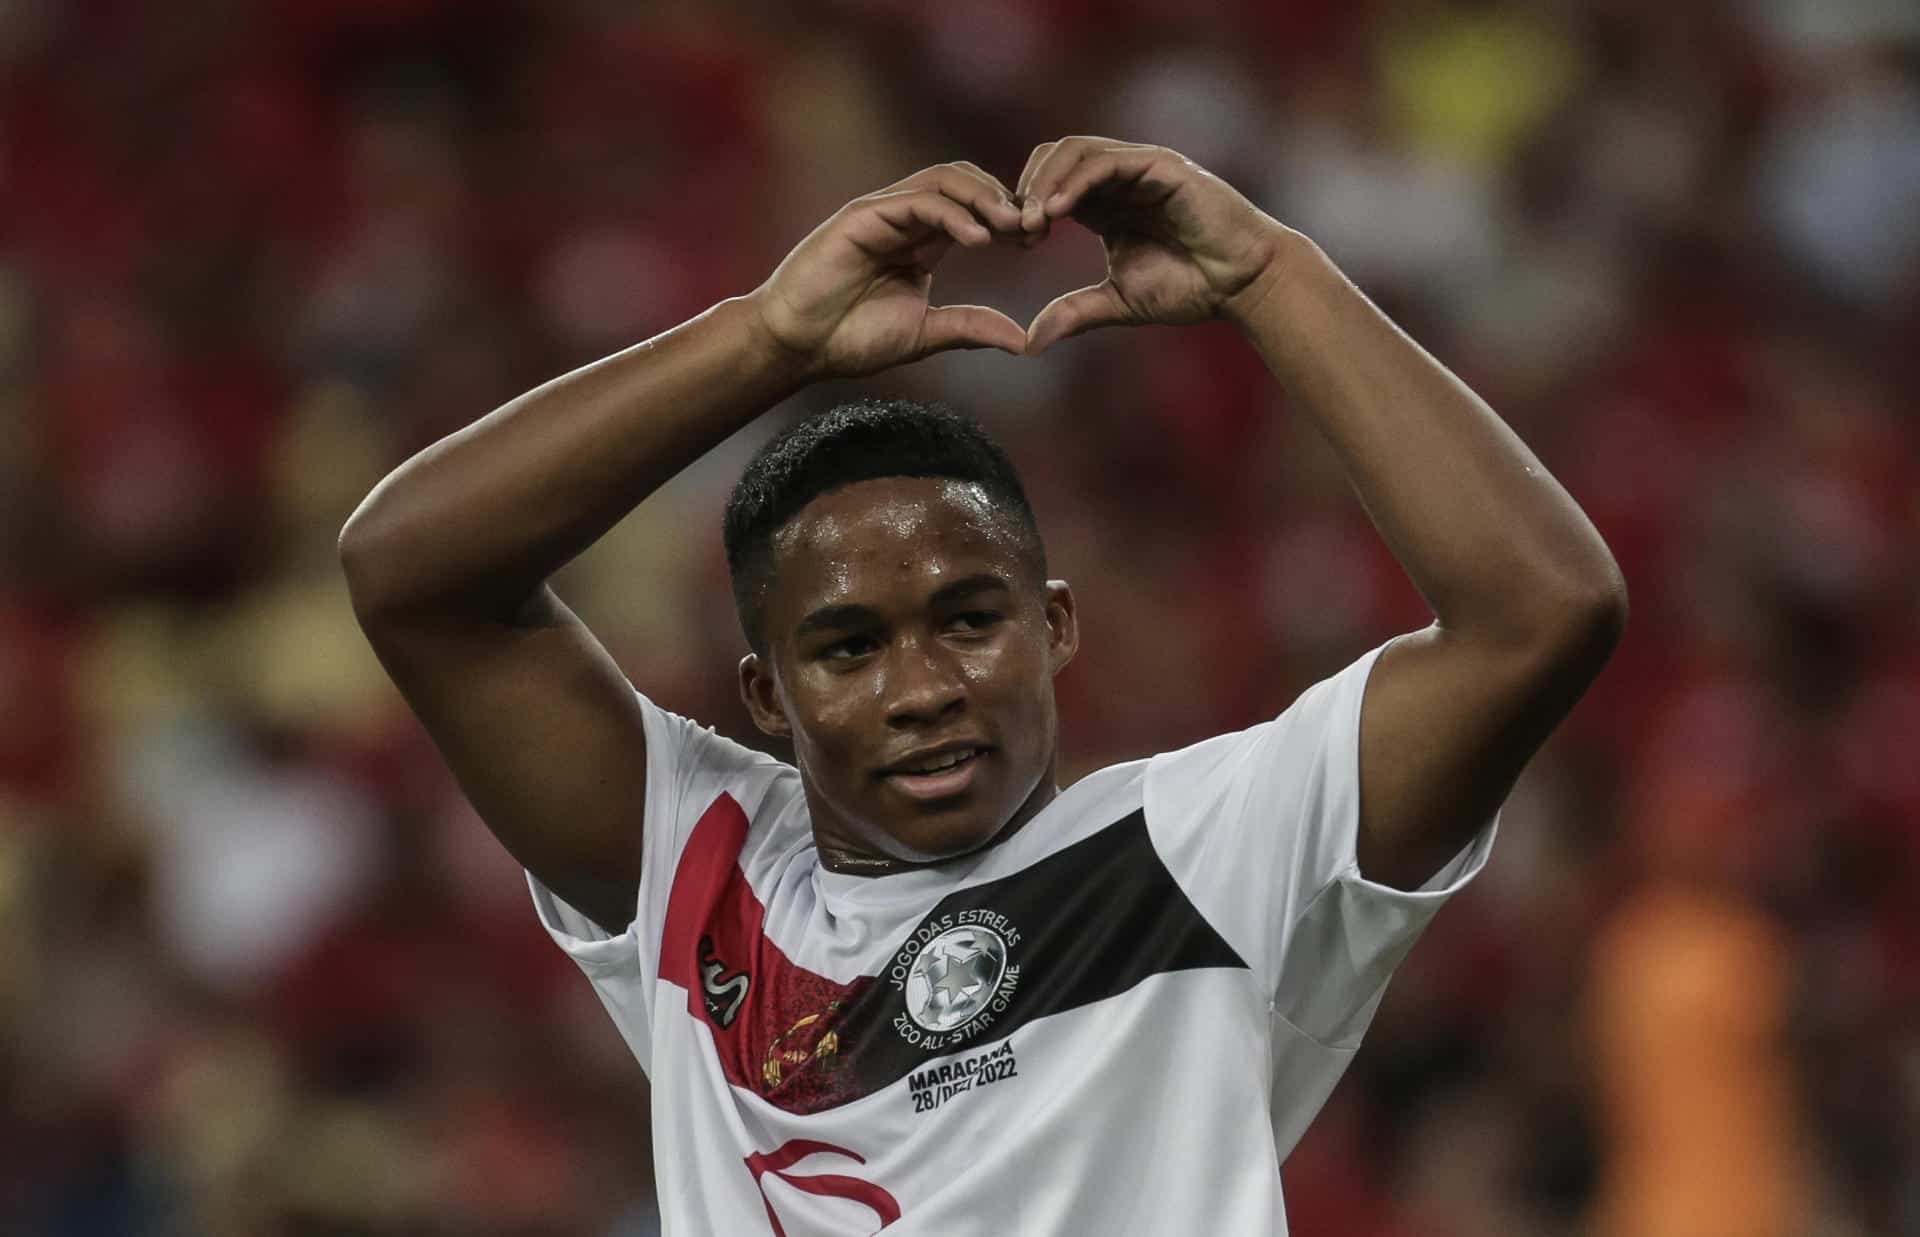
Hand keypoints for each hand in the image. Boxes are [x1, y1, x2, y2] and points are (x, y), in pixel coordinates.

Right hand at [748, 164, 1027, 378]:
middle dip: (1005, 200)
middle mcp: (906, 218)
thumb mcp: (925, 333)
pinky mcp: (863, 217)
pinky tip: (977, 239)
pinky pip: (916, 200)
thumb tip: (1024, 340)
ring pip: (945, 180)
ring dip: (984, 198)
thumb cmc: (851, 338)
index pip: (977, 208)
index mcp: (923, 240)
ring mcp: (884, 212)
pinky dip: (951, 214)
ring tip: (1012, 227)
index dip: (1011, 217)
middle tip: (1034, 229)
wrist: (799, 346)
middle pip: (967, 181)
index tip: (1038, 241)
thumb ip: (970, 327)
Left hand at [1015, 138, 1290, 352]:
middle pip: (1051, 157)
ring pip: (1073, 151)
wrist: (1243, 284)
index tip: (1009, 244)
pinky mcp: (1159, 165)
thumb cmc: (1191, 289)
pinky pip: (1105, 160)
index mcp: (1104, 204)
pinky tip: (1057, 211)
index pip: (1047, 185)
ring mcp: (1139, 166)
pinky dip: (1075, 181)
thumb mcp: (1118, 302)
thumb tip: (1029, 343)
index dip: (1021, 207)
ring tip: (1031, 222)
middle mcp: (1118, 178)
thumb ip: (1074, 312)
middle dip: (1025, 189)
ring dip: (1044, 182)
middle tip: (1015, 231)